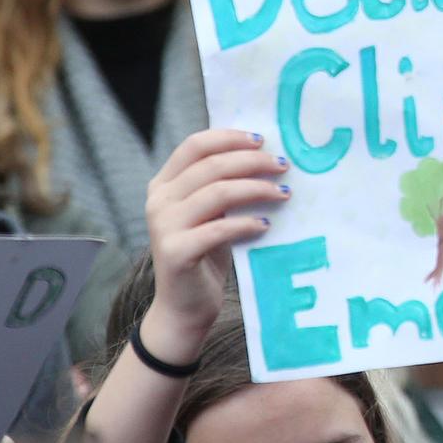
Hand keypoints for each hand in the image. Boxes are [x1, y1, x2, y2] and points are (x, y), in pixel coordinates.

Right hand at [140, 129, 291, 362]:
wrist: (185, 305)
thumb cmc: (206, 252)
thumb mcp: (212, 212)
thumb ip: (223, 185)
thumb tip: (266, 154)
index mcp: (164, 184)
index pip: (194, 145)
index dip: (230, 138)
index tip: (263, 140)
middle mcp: (158, 201)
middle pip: (211, 166)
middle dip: (252, 161)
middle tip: (284, 166)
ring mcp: (163, 226)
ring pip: (216, 193)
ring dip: (257, 189)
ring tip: (283, 193)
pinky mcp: (175, 252)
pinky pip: (218, 229)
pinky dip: (246, 223)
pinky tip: (266, 225)